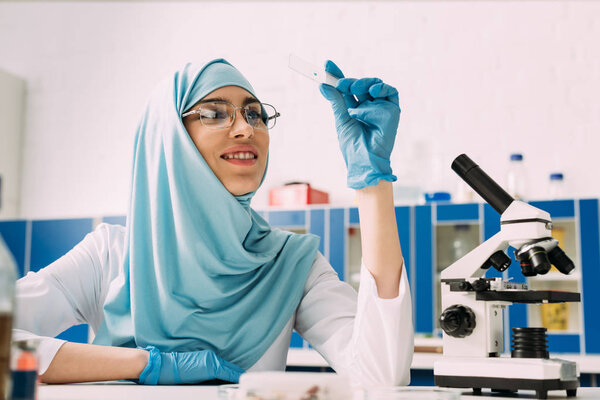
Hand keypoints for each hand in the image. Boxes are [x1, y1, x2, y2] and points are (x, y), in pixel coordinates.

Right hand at [138, 346, 244, 384]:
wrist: (166, 366)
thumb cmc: (176, 370)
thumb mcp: (195, 372)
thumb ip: (206, 374)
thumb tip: (215, 382)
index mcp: (208, 359)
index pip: (225, 366)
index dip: (234, 372)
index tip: (240, 376)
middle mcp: (212, 358)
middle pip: (229, 367)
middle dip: (236, 374)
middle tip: (244, 379)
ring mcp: (212, 361)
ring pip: (229, 370)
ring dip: (235, 376)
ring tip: (243, 381)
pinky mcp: (210, 366)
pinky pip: (226, 372)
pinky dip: (234, 376)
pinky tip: (239, 379)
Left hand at [319, 60, 399, 189]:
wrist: (364, 161)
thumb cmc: (353, 146)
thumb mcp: (342, 119)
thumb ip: (336, 100)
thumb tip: (323, 84)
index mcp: (357, 108)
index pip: (348, 88)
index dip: (338, 75)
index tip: (327, 65)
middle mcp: (371, 106)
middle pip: (362, 84)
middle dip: (351, 80)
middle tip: (340, 83)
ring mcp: (382, 109)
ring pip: (376, 85)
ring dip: (363, 84)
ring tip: (352, 90)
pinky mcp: (393, 113)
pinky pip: (388, 95)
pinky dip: (377, 96)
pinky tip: (367, 105)